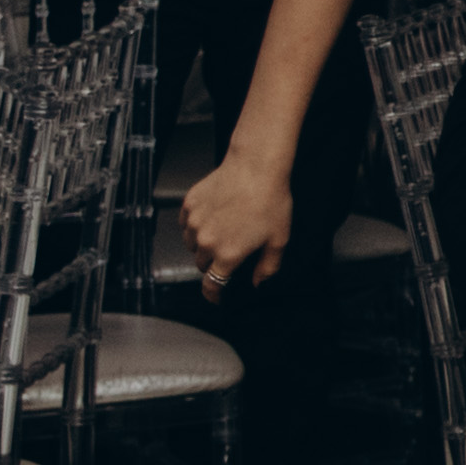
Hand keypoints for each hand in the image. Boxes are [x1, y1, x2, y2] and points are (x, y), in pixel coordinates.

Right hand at [179, 149, 293, 295]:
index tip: (216, 297)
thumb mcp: (279, 239)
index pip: (212, 285)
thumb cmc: (270, 200)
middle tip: (230, 249)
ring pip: (191, 244)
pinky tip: (214, 214)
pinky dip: (195, 224)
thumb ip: (267, 267)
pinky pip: (186, 223)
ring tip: (224, 228)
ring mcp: (194, 223)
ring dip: (202, 244)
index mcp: (227, 254)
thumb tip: (257, 282)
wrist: (256, 167)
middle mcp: (205, 242)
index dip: (213, 295)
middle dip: (214, 262)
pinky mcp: (189, 205)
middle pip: (202, 264)